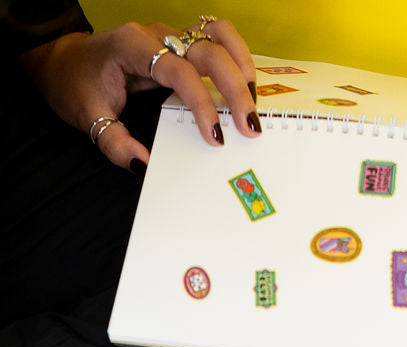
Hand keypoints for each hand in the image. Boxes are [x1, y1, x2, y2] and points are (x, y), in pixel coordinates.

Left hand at [20, 17, 260, 169]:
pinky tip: (244, 89)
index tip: (215, 137)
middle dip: (235, 87)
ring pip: (219, 34)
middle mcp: (156, 34)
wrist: (66, 61)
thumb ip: (115, 143)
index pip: (179, 69)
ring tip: (253, 104)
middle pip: (209, 48)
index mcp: (132, 46)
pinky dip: (236, 60)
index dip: (202, 102)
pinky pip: (216, 39)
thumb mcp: (88, 117)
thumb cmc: (77, 86)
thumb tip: (145, 166)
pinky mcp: (180, 43)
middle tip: (250, 128)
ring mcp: (170, 35)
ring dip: (242, 67)